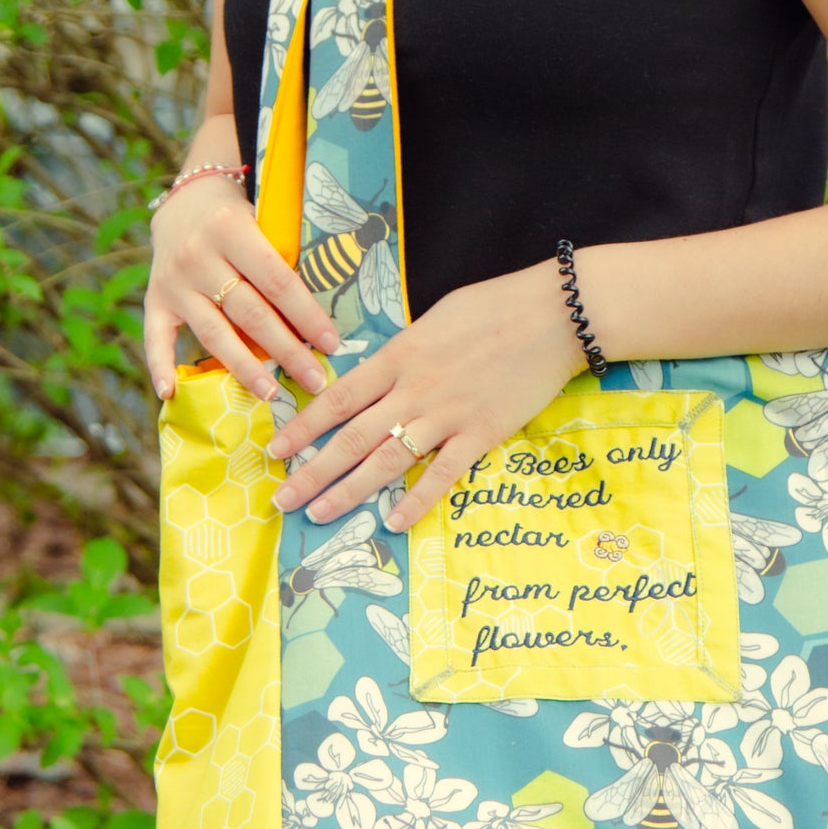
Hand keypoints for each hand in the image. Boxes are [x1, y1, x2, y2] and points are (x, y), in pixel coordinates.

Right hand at [144, 174, 343, 402]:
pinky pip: (156, 338)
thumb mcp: (261, 218)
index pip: (276, 280)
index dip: (306, 315)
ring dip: (244, 368)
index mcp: (230, 228)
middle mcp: (197, 255)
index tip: (331, 344)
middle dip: (286, 350)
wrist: (185, 199)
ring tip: (271, 395)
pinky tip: (170, 393)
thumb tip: (321, 313)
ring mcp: (173, 281)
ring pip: (213, 333)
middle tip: (314, 379)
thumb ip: (280, 257)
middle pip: (249, 313)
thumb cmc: (238, 214)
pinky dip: (160, 366)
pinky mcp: (155, 299)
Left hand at [264, 263, 585, 531]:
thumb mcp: (433, 319)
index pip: (337, 399)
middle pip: (351, 437)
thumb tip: (380, 372)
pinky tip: (392, 522)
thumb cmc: (493, 306)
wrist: (552, 315)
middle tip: (281, 500)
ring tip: (318, 514)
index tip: (275, 451)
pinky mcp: (481, 434)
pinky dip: (416, 500)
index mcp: (397, 356)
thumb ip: (403, 352)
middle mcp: (413, 390)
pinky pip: (442, 474)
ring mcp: (446, 415)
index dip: (302, 428)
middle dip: (311, 472)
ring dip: (348, 491)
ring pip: (385, 461)